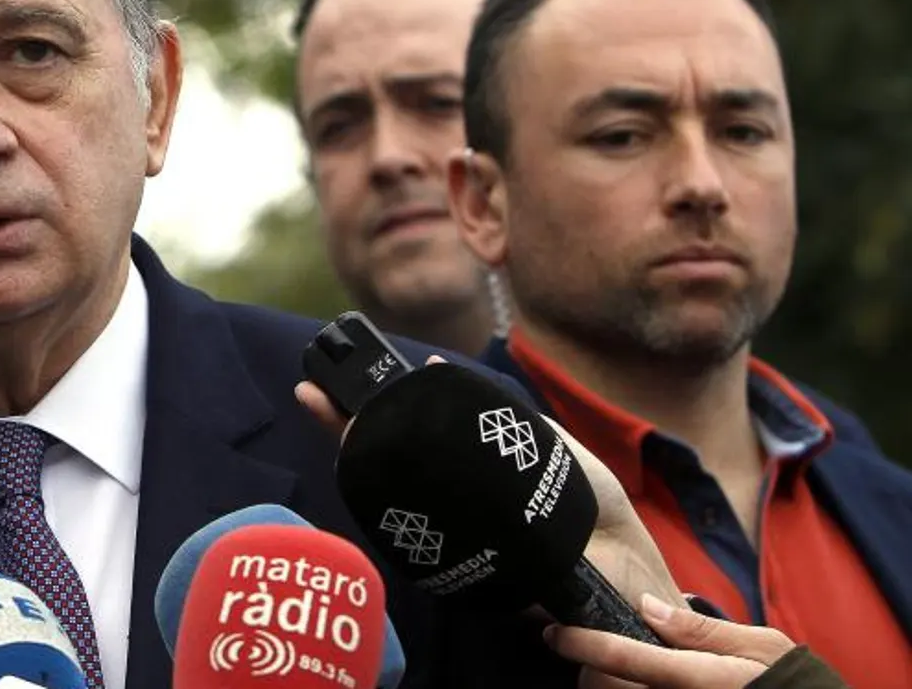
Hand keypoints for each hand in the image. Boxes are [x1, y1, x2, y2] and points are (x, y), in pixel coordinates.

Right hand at [294, 359, 684, 613]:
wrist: (629, 570)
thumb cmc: (597, 514)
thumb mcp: (550, 447)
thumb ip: (505, 419)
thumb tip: (439, 369)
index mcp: (473, 472)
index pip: (415, 434)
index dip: (377, 409)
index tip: (344, 378)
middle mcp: (455, 502)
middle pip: (387, 459)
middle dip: (347, 424)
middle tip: (310, 388)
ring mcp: (451, 532)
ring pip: (389, 490)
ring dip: (352, 448)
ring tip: (321, 405)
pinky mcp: (459, 562)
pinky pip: (414, 529)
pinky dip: (386, 496)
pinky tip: (361, 456)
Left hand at [546, 593, 797, 687]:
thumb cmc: (791, 682)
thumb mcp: (759, 646)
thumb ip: (700, 630)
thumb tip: (647, 607)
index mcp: (695, 678)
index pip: (623, 659)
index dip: (581, 644)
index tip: (555, 634)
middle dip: (591, 673)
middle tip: (591, 654)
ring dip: (607, 687)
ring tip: (611, 674)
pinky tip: (633, 684)